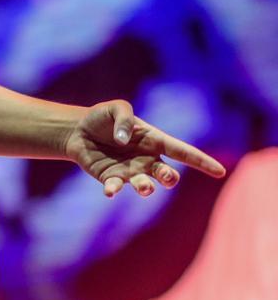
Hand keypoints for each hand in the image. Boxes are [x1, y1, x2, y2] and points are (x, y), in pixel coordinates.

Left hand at [63, 100, 225, 197]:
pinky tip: (109, 192)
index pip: (183, 152)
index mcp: (155, 141)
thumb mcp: (115, 108)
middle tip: (166, 176)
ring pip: (146, 185)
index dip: (202, 161)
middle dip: (170, 178)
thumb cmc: (102, 118)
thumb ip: (124, 118)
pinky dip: (114, 190)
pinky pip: (116, 188)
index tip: (220, 171)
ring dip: (147, 188)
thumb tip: (124, 140)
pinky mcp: (111, 179)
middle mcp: (147, 160)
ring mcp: (130, 172)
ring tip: (144, 187)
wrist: (77, 131)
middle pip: (167, 174)